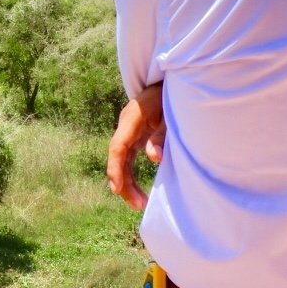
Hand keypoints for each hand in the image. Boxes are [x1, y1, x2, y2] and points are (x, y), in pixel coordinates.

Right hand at [106, 82, 165, 210]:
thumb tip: (153, 159)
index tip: (116, 189)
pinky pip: (127, 159)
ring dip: (127, 183)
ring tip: (139, 204)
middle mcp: (126, 126)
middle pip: (118, 158)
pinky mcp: (134, 137)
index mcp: (131, 119)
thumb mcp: (169, 115)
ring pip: (121, 161)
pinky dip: (131, 175)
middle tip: (137, 205)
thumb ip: (161, 136)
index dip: (115, 168)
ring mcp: (128, 131)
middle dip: (124, 183)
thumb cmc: (171, 97)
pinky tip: (138, 192)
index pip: (118, 147)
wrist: (168, 82)